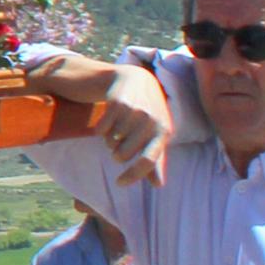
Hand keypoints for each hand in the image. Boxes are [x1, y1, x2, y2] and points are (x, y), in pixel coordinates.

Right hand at [96, 66, 172, 188]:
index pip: (148, 161)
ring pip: (111, 142)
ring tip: (116, 129)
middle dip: (117, 153)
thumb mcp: (156, 133)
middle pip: (124, 154)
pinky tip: (107, 121)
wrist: (136, 79)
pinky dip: (100, 130)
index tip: (120, 183)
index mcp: (164, 132)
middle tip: (120, 143)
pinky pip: (101, 130)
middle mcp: (151, 121)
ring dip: (109, 140)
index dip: (133, 175)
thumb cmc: (148, 112)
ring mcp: (134, 111)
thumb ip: (156, 159)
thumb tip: (158, 185)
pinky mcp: (118, 103)